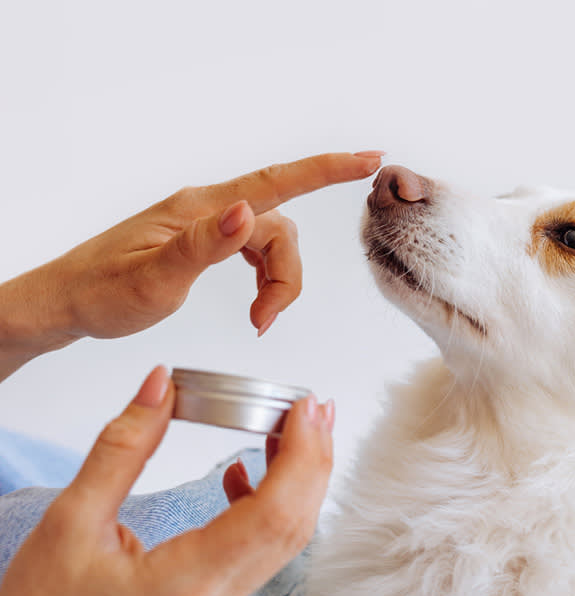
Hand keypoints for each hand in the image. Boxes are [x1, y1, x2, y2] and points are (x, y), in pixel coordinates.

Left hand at [0, 151, 382, 379]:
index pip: (275, 182)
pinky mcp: (206, 242)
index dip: (326, 170)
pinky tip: (255, 303)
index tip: (369, 160)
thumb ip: (204, 244)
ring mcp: (209, 225)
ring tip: (258, 319)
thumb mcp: (154, 277)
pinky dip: (265, 279)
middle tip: (264, 321)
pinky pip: (255, 252)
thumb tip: (247, 210)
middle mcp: (210, 209)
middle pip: (280, 229)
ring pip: (271, 243)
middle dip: (288, 276)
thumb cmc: (105, 291)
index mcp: (201, 209)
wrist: (70, 300)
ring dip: (278, 282)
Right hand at [0, 366, 333, 595]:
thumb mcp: (71, 519)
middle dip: (314, 461)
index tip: (307, 408)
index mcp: (187, 581)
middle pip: (293, 525)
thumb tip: (160, 385)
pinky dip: (265, 505)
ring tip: (292, 429)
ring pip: (282, 539)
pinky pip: (257, 549)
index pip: (272, 515)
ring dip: (297, 481)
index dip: (301, 456)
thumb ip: (123, 447)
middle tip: (315, 407)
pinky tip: (241, 473)